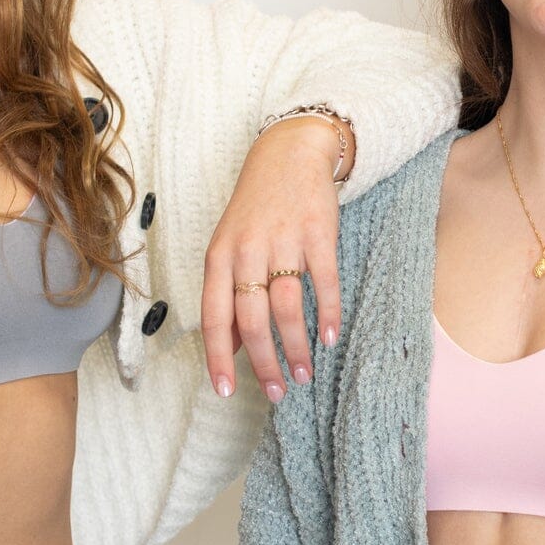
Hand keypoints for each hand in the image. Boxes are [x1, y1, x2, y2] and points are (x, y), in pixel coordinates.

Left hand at [202, 115, 347, 402]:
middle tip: (278, 392)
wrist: (288, 152)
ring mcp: (283, 241)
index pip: (214, 317)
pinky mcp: (317, 233)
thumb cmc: (255, 209)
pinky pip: (324, 282)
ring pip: (287, 307)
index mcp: (219, 257)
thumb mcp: (228, 247)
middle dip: (265, 363)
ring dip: (297, 347)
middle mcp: (247, 250)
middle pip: (252, 319)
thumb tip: (229, 348)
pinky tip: (330, 338)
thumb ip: (227, 296)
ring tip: (305, 374)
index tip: (225, 391)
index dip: (218, 357)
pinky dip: (328, 314)